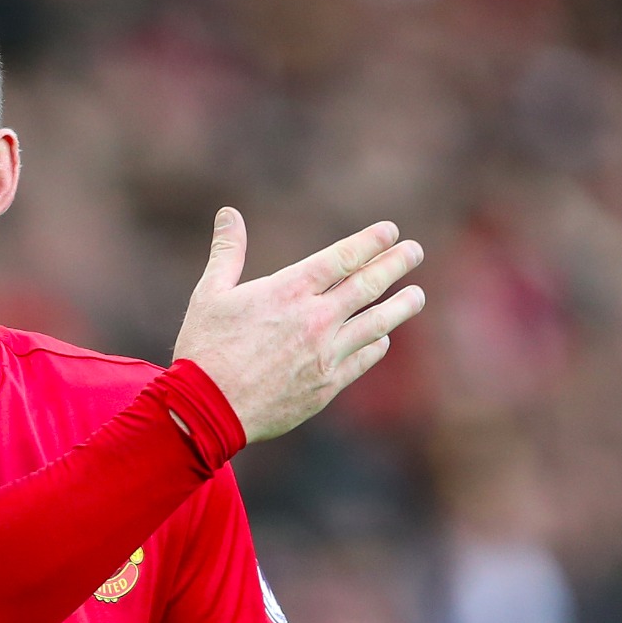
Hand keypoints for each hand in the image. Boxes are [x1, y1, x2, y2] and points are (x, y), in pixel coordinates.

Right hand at [174, 207, 424, 442]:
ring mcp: (326, 353)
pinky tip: (383, 339)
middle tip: (414, 251)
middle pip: (369, 284)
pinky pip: (363, 359)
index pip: (343, 257)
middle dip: (397, 263)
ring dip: (401, 306)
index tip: (390, 231)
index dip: (371, 241)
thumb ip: (227, 252)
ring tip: (417, 295)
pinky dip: (377, 345)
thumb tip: (228, 214)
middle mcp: (315, 318)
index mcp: (289, 290)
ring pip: (378, 323)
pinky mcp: (327, 385)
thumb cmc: (204, 347)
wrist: (207, 408)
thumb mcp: (210, 293)